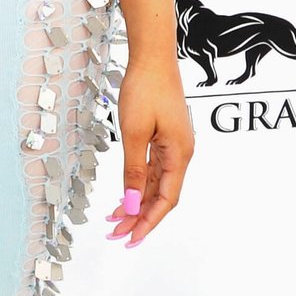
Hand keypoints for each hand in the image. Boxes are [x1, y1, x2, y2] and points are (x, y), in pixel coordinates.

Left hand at [104, 58, 193, 246]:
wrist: (152, 57)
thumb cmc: (146, 89)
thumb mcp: (134, 133)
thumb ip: (133, 171)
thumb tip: (132, 204)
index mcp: (179, 154)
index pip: (166, 200)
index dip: (148, 222)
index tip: (130, 238)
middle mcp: (181, 153)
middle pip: (161, 195)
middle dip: (140, 217)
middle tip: (116, 234)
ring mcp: (174, 145)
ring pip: (156, 184)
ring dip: (137, 202)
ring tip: (115, 219)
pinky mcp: (165, 137)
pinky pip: (153, 169)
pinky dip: (138, 184)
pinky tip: (125, 194)